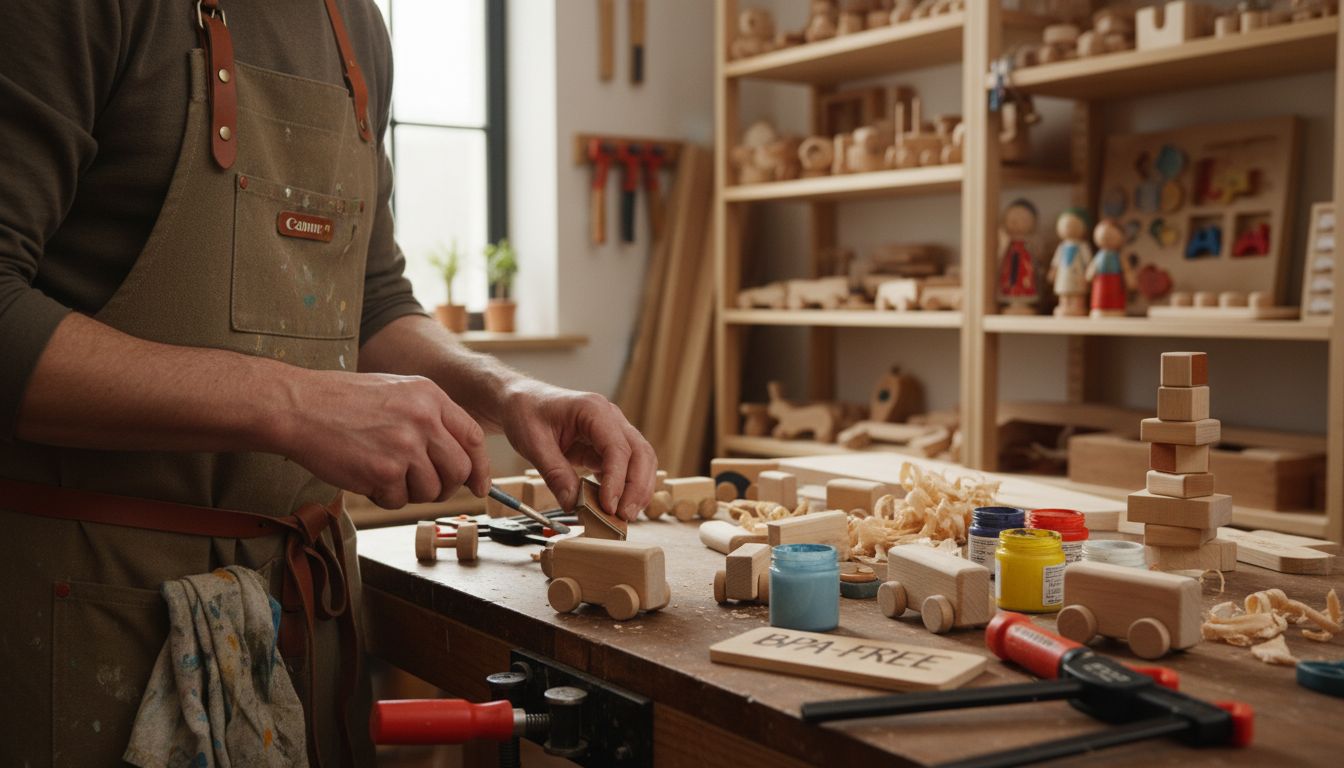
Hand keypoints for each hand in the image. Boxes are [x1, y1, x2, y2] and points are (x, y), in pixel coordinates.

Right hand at [274, 369, 490, 508]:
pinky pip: (399, 500)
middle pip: (459, 470)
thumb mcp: (397, 392)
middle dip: (446, 487)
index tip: (479, 486)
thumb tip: (460, 457)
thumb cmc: (342, 401)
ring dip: (410, 493)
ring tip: (385, 476)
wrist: (298, 406)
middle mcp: (423, 419)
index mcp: (430, 396)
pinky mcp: (383, 471)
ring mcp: (405, 446)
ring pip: (431, 490)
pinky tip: (366, 478)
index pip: (473, 437)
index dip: (480, 467)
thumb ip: (430, 418)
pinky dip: (384, 498)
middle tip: (425, 488)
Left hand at [499, 382, 655, 520]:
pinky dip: (627, 487)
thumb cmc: (526, 413)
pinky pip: (627, 467)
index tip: (608, 506)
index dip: (617, 480)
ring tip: (624, 515)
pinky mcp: (607, 446)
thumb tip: (572, 504)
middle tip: (623, 516)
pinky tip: (616, 506)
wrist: (521, 401)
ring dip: (638, 489)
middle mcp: (610, 418)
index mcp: (593, 409)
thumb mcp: (533, 444)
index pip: (617, 448)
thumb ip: (555, 473)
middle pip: (640, 453)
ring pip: (641, 460)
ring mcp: (613, 431)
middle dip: (636, 487)